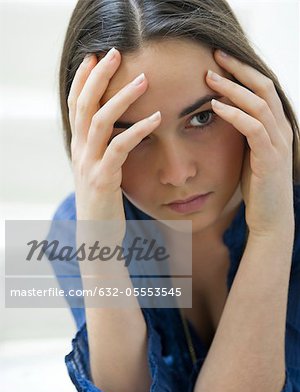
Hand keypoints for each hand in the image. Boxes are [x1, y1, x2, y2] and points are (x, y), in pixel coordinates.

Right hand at [68, 48, 160, 241]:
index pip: (76, 105)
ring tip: (143, 80)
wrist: (97, 236)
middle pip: (84, 105)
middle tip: (116, 52)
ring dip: (121, 98)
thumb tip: (120, 130)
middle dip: (98, 77)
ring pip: (100, 121)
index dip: (82, 80)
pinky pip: (119, 148)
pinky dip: (137, 130)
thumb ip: (104, 149)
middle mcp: (79, 151)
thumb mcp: (99, 171)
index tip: (96, 57)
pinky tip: (156, 118)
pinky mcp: (103, 178)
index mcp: (79, 147)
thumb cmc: (103, 203)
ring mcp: (89, 164)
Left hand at [206, 50, 293, 237]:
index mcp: (276, 126)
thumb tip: (221, 115)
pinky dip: (234, 114)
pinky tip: (215, 107)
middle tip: (214, 56)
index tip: (218, 60)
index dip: (242, 71)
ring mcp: (278, 143)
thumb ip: (242, 133)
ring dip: (232, 89)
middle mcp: (281, 129)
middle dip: (238, 69)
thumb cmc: (257, 186)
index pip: (262, 88)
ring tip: (209, 78)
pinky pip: (253, 128)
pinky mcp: (270, 158)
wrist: (271, 218)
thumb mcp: (249, 153)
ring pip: (258, 103)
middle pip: (263, 87)